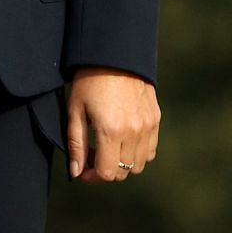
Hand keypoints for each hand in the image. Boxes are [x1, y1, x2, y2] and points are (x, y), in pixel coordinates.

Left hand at [66, 67, 159, 183]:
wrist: (115, 54)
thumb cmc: (90, 81)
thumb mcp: (76, 112)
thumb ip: (77, 146)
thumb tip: (77, 173)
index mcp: (111, 130)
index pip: (107, 173)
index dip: (92, 177)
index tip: (84, 169)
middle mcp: (133, 131)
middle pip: (123, 172)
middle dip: (106, 171)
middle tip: (94, 156)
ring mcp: (148, 125)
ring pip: (140, 164)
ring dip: (124, 164)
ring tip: (110, 148)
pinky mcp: (155, 117)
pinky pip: (151, 149)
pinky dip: (139, 152)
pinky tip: (125, 140)